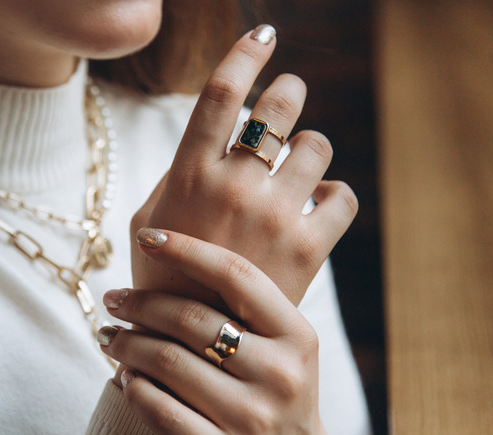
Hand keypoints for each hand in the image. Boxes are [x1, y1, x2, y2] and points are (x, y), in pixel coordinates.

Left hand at [100, 231, 327, 434]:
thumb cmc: (277, 389)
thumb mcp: (285, 346)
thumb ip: (247, 307)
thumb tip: (175, 250)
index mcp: (297, 336)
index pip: (237, 274)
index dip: (187, 248)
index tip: (147, 237)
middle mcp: (280, 374)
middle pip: (191, 318)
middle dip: (140, 303)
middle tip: (113, 299)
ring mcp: (251, 416)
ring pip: (168, 361)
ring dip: (127, 344)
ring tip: (110, 336)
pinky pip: (160, 409)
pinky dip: (135, 387)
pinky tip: (127, 376)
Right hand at [131, 25, 357, 305]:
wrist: (190, 344)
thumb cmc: (162, 276)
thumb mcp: (149, 218)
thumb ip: (178, 174)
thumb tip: (212, 139)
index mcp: (190, 174)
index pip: (221, 92)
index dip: (245, 52)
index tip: (264, 33)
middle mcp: (234, 186)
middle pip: (278, 107)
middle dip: (289, 91)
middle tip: (289, 94)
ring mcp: (275, 216)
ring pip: (316, 146)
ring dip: (310, 146)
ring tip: (298, 163)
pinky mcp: (309, 248)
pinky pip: (343, 196)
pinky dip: (335, 191)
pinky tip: (319, 199)